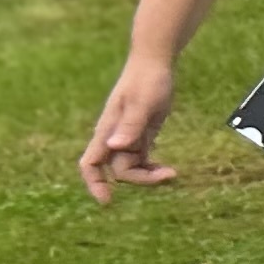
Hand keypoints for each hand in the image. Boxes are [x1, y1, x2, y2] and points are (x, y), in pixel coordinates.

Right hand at [78, 52, 183, 202]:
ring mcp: (127, 137)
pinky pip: (142, 160)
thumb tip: (114, 146)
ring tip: (172, 173)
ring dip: (149, 175)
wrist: (155, 63)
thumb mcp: (143, 102)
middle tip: (169, 174)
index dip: (94, 183)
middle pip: (118, 171)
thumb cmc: (147, 80)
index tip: (107, 200)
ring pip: (132, 168)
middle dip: (140, 179)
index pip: (90, 163)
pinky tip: (169, 170)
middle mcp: (114, 137)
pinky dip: (153, 168)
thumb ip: (130, 125)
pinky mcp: (142, 135)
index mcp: (107, 130)